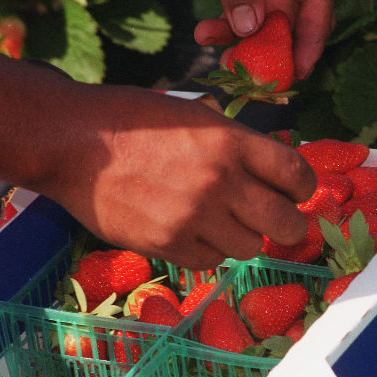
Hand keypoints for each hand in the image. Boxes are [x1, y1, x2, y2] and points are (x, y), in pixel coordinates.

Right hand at [41, 87, 316, 269]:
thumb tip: (273, 172)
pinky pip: (210, 261)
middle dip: (289, 225)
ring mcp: (194, 217)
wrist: (72, 143)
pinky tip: (191, 231)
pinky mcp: (168, 245)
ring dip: (243, 238)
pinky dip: (208, 250)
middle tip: (278, 222)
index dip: (304, 188)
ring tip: (222, 222)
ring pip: (249, 247)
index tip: (298, 193)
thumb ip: (236, 143)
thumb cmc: (133, 120)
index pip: (296, 174)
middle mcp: (220, 181)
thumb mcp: (195, 115)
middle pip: (285, 223)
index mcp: (230, 141)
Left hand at [194, 0, 335, 79]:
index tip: (296, 74)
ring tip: (222, 62)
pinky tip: (203, 34)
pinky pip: (239, 14)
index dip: (310, 46)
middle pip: (291, 26)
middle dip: (269, 56)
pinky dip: (222, 27)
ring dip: (240, 47)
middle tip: (253, 78)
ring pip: (261, 26)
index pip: (319, 12)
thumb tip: (247, 26)